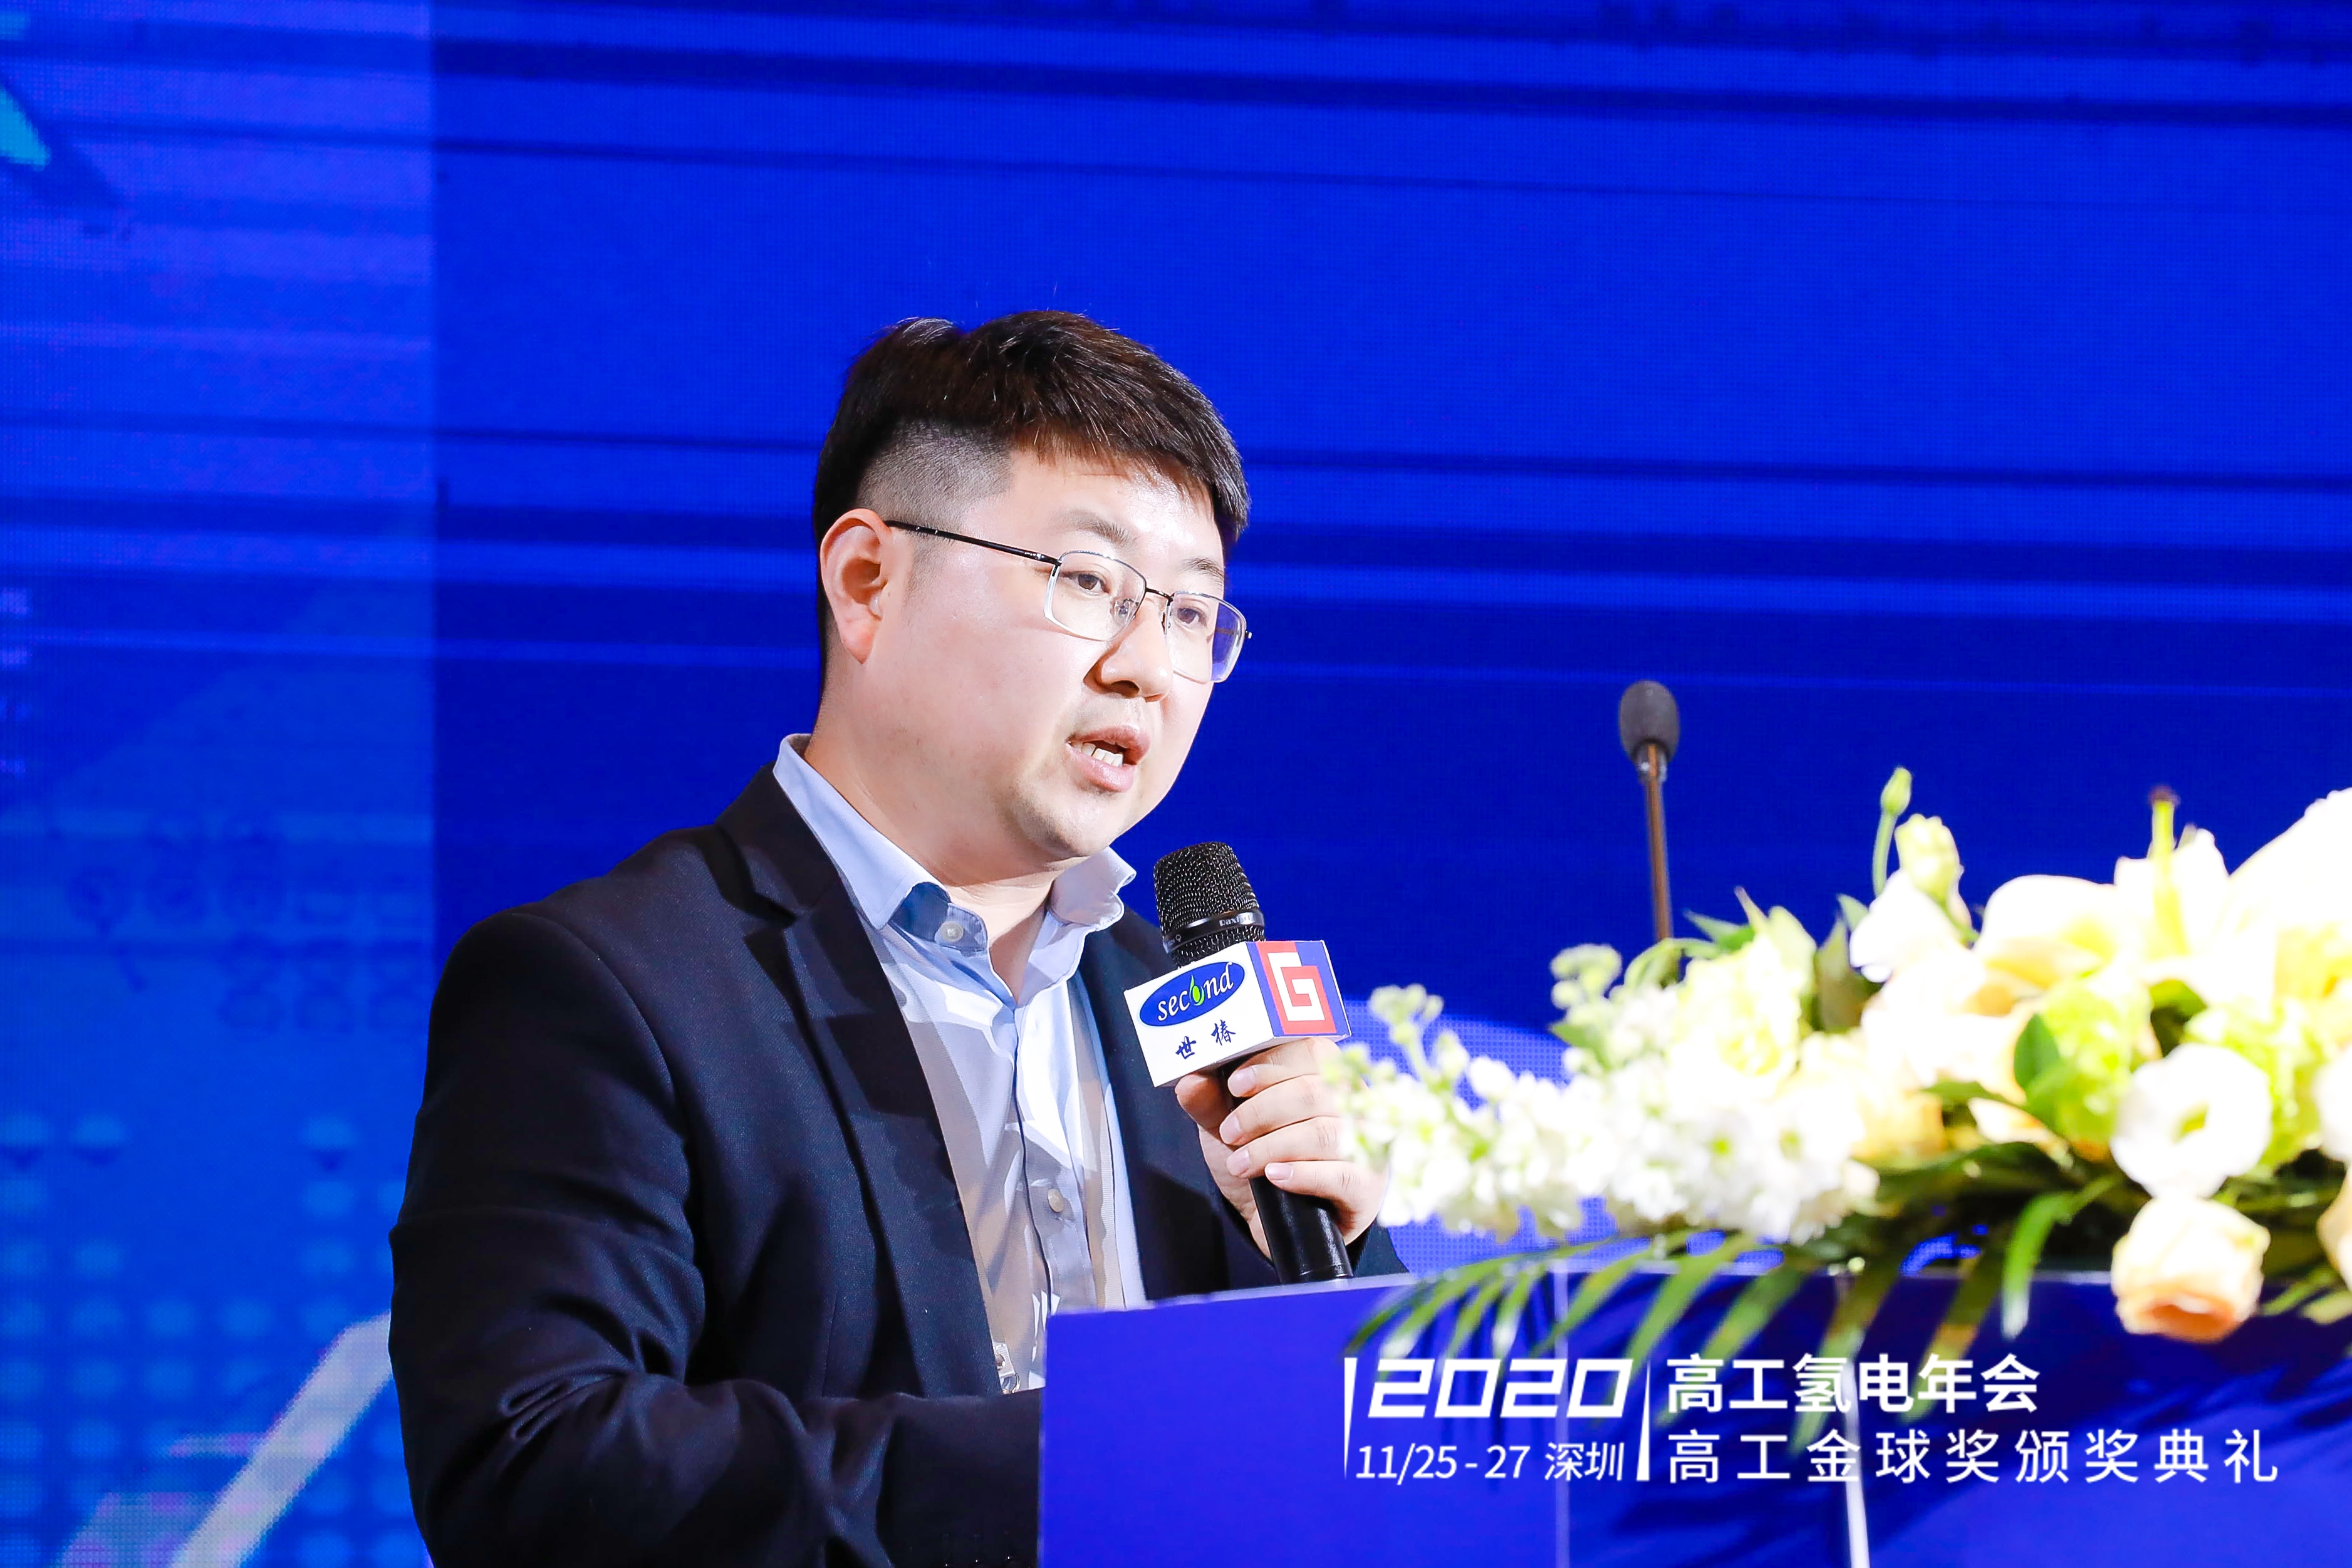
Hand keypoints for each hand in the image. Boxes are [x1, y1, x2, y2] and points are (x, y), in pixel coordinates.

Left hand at [1174, 1037, 1386, 1254]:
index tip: (1234, 1085)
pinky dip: (1303, 1174)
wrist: (1273, 1218)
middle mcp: (1354, 1104)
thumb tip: (1190, 1080)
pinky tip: (1275, 1177)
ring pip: (1323, 1133)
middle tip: (1229, 1133)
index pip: (1309, 1051)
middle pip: (1312, 1092)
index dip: (1270, 1065)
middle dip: (1262, 1112)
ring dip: (1272, 1147)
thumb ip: (1210, 1103)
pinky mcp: (1367, 1186)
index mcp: (1326, 1074)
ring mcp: (1367, 1145)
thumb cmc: (1258, 1157)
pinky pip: (1342, 1175)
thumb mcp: (1228, 1128)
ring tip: (1240, 1163)